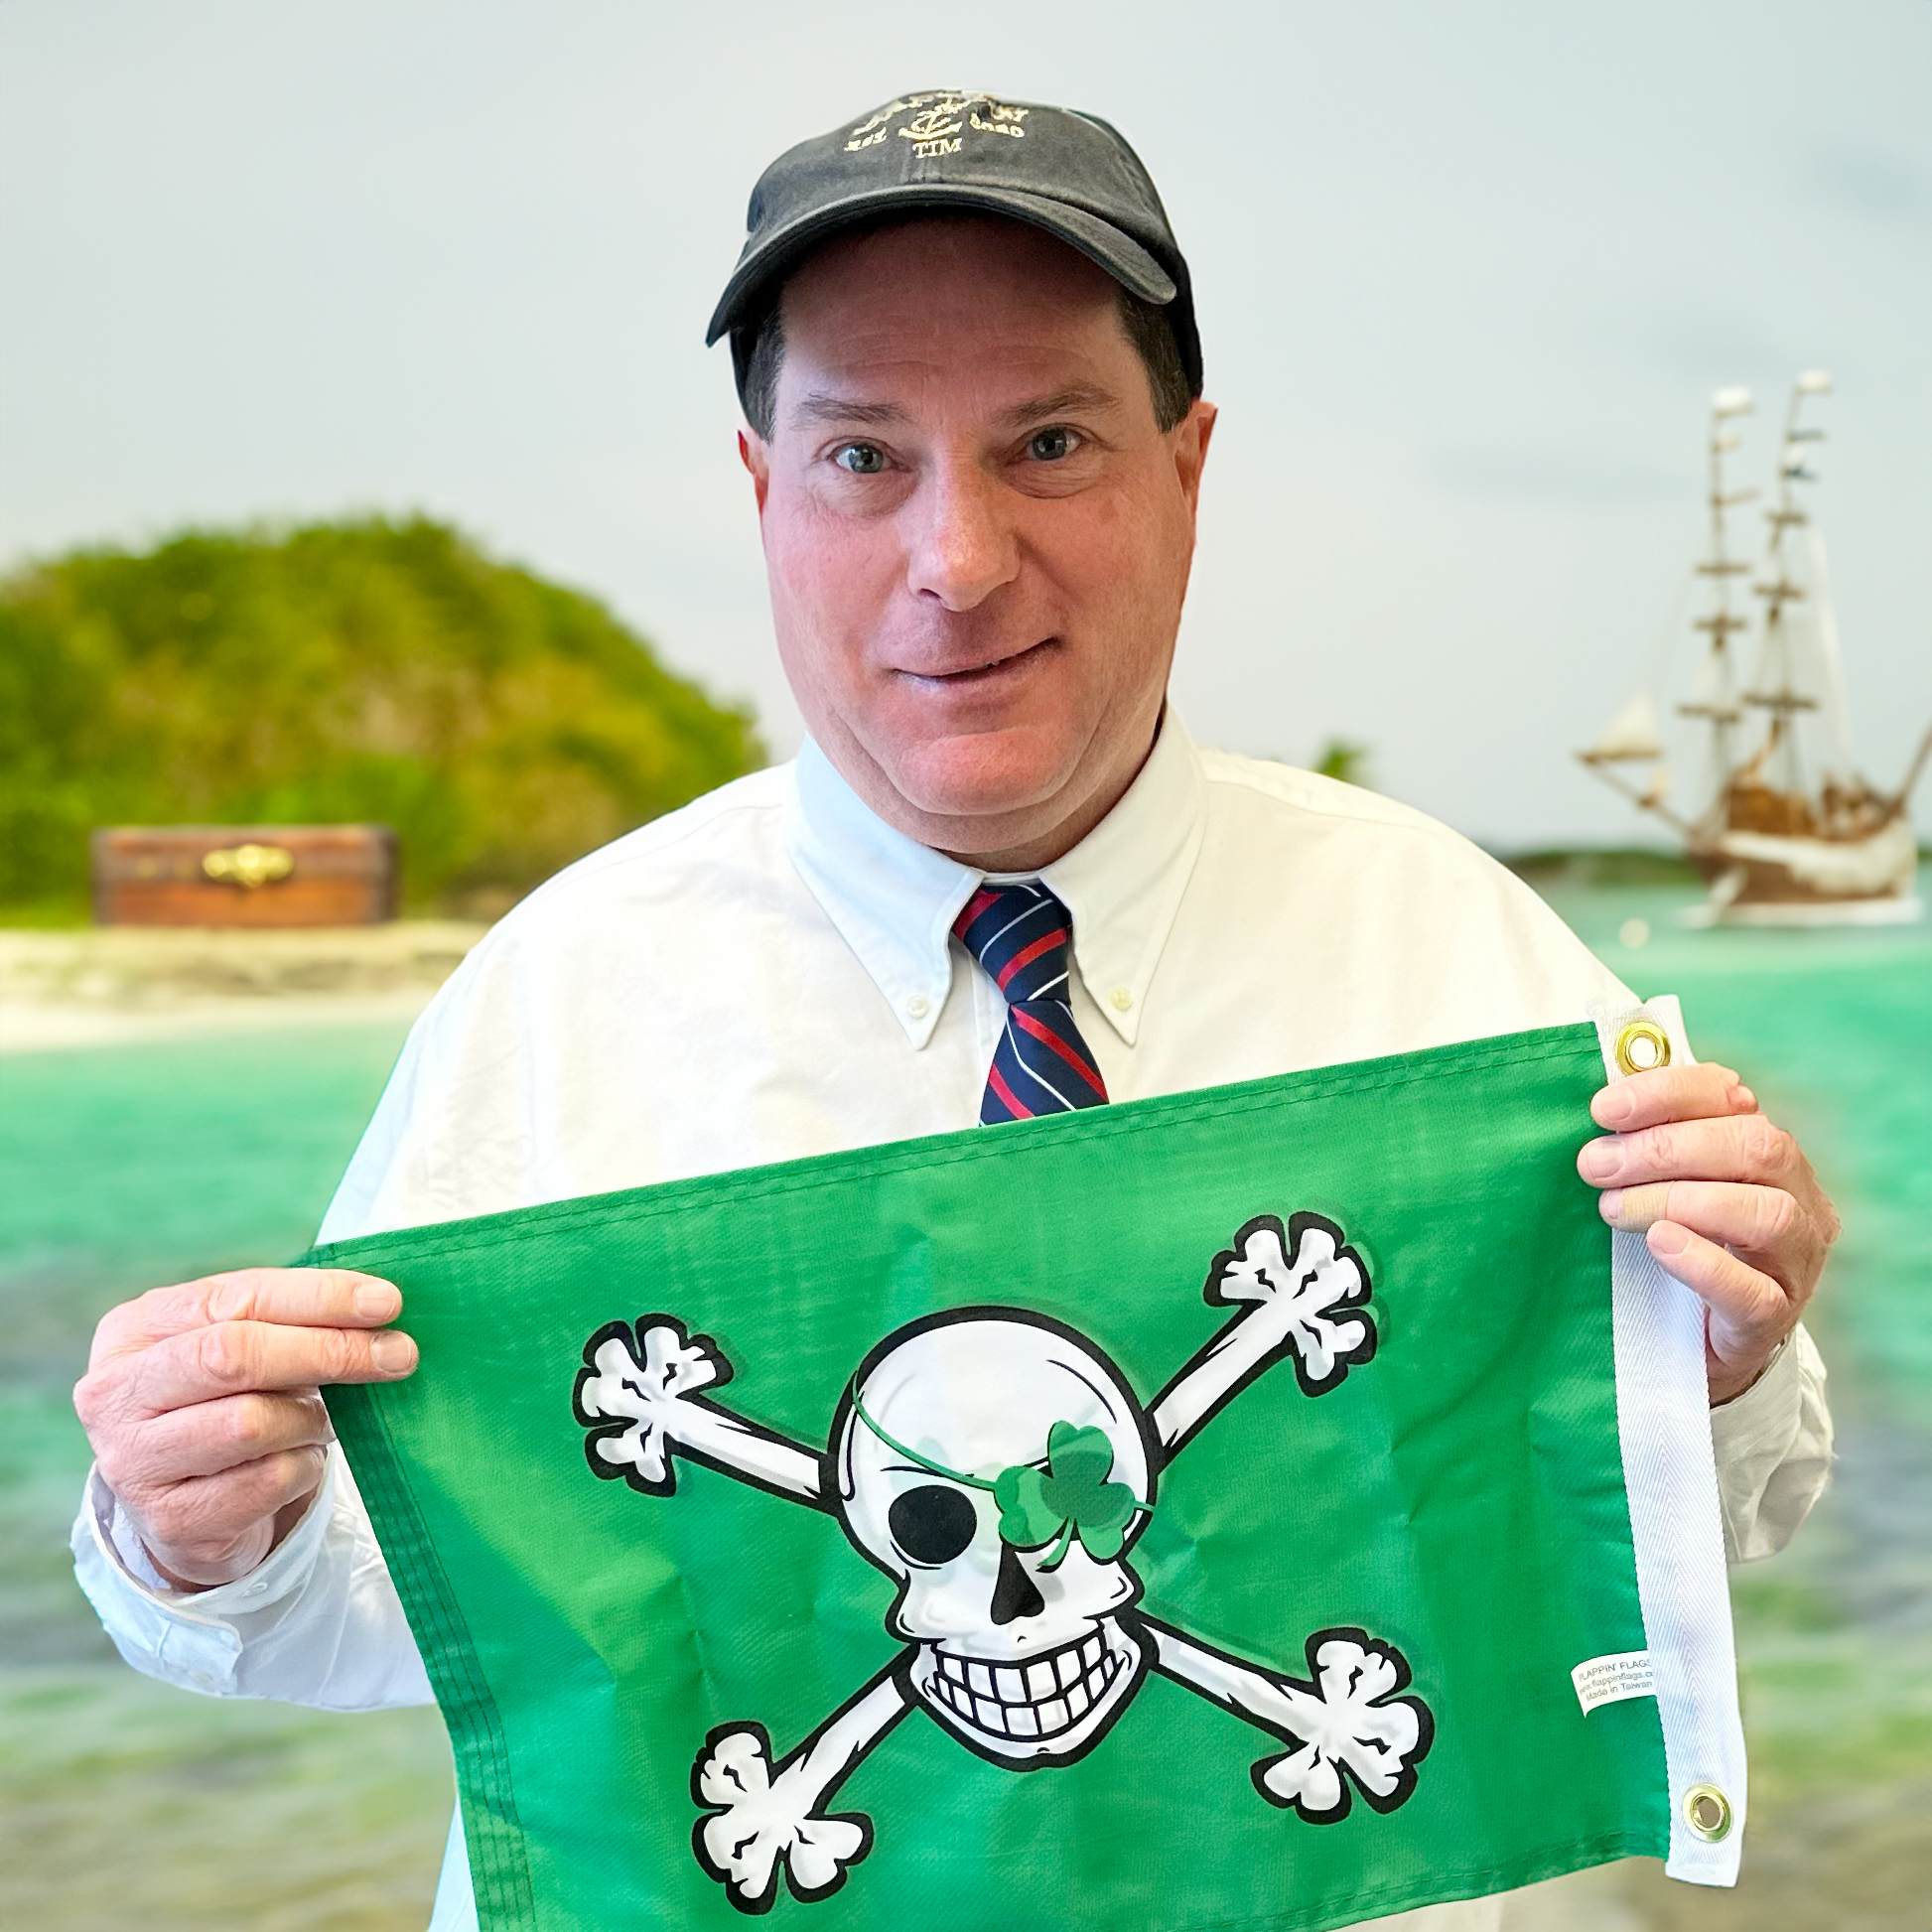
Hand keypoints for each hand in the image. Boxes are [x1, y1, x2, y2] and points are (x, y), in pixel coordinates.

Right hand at [73, 1268, 416, 1589]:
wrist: (187, 1498)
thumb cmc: (225, 1398)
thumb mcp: (242, 1343)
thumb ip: (292, 1318)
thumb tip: (380, 1308)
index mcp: (134, 1329)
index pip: (236, 1298)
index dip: (319, 1298)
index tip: (387, 1302)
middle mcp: (116, 1393)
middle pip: (235, 1356)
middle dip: (328, 1350)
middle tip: (398, 1354)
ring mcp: (132, 1461)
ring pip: (252, 1423)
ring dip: (311, 1417)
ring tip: (321, 1417)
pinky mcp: (168, 1519)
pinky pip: (267, 1482)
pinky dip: (304, 1465)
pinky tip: (300, 1458)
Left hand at [1577, 1064, 1838, 1404]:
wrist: (1698, 1344)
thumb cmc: (1676, 1245)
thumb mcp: (1664, 1185)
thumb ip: (1648, 1144)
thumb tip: (1601, 1109)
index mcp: (1768, 1152)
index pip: (1732, 1097)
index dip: (1667, 1093)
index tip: (1603, 1110)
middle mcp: (1799, 1199)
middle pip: (1756, 1148)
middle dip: (1664, 1149)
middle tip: (1595, 1165)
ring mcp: (1795, 1262)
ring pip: (1767, 1213)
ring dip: (1677, 1200)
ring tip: (1613, 1209)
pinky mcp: (1775, 1319)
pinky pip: (1755, 1291)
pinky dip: (1704, 1262)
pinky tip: (1659, 1243)